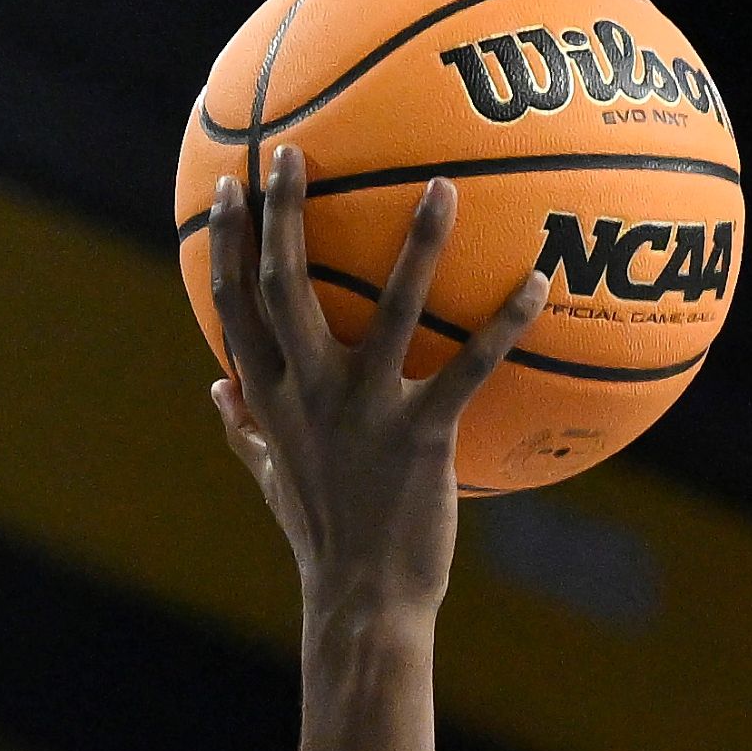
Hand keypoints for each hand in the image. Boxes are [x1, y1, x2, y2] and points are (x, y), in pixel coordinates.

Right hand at [204, 144, 555, 629]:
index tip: (229, 182)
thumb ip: (245, 425)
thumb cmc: (323, 538)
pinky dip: (506, 324)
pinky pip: (471, 367)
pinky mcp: (423, 437)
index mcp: (268, 397)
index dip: (228, 239)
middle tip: (295, 149)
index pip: (233, 302)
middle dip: (284, 211)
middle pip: (285, 282)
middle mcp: (307, 393)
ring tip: (442, 185)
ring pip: (387, 307)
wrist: (362, 601)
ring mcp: (365, 411)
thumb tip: (214, 382)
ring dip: (415, 241)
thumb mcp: (271, 477)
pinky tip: (537, 283)